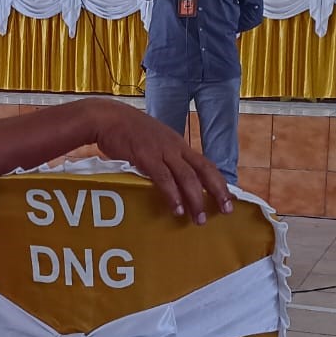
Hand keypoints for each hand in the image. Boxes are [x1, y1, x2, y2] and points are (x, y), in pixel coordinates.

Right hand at [85, 99, 231, 223]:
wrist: (107, 117)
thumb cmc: (126, 131)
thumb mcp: (152, 141)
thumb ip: (162, 157)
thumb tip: (169, 179)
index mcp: (178, 144)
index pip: (205, 164)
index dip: (218, 182)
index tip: (228, 198)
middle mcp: (175, 147)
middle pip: (204, 170)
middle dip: (217, 191)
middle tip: (226, 211)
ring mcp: (162, 151)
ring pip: (187, 177)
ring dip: (196, 199)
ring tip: (199, 219)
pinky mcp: (146, 156)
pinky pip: (163, 178)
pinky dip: (172, 195)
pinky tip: (177, 209)